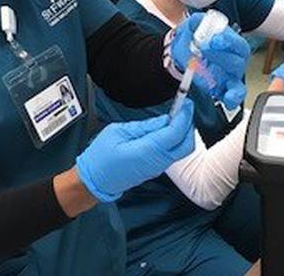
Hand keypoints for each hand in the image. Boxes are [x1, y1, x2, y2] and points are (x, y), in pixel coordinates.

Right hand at [76, 99, 194, 201]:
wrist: (94, 180)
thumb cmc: (101, 156)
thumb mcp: (118, 131)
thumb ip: (144, 126)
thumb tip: (164, 119)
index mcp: (147, 151)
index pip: (175, 132)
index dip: (184, 116)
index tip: (186, 102)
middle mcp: (157, 162)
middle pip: (186, 144)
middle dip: (189, 124)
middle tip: (184, 108)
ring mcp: (158, 167)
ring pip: (182, 150)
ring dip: (184, 132)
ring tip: (175, 116)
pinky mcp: (156, 169)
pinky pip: (173, 154)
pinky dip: (176, 140)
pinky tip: (167, 129)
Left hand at [171, 14, 249, 109]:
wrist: (178, 50)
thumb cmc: (192, 37)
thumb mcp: (193, 23)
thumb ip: (198, 20)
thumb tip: (201, 21)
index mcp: (231, 43)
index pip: (238, 44)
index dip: (229, 42)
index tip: (214, 39)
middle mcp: (233, 60)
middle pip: (237, 62)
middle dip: (221, 57)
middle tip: (203, 50)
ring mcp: (228, 75)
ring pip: (237, 82)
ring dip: (231, 84)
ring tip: (221, 84)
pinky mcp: (221, 87)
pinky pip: (231, 95)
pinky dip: (231, 98)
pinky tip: (228, 100)